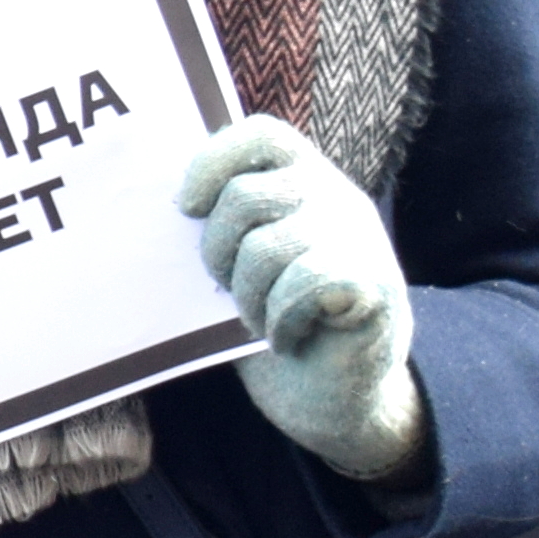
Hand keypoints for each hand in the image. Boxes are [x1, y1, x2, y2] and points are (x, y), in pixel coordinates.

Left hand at [180, 115, 427, 481]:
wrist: (340, 402)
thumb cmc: (282, 326)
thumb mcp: (248, 263)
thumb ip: (226, 222)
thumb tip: (163, 201)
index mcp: (307, 182)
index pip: (260, 135)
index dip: (212, 162)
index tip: (186, 208)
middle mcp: (339, 200)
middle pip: (245, 198)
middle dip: (219, 253)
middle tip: (233, 293)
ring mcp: (361, 241)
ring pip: (267, 247)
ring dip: (249, 297)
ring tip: (263, 320)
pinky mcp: (374, 287)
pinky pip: (303, 284)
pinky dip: (281, 320)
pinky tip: (290, 337)